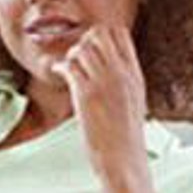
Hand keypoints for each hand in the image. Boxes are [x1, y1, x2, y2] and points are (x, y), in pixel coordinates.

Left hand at [53, 26, 147, 178]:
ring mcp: (104, 82)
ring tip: (68, 69)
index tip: (90, 47)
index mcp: (134, 73)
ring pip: (82, 48)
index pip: (120, 34)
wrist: (124, 158)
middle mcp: (121, 73)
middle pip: (99, 34)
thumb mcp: (134, 99)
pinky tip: (57, 74)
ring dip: (70, 55)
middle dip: (83, 41)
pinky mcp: (87, 95)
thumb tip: (113, 66)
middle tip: (76, 58)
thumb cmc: (125, 135)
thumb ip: (124, 79)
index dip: (101, 35)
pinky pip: (70, 66)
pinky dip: (59, 67)